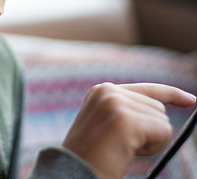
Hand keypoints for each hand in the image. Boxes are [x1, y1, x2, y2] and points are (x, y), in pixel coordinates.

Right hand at [62, 82, 195, 178]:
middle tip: (121, 147)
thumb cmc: (92, 158)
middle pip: (157, 107)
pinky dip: (153, 146)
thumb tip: (162, 109)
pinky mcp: (125, 119)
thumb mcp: (107, 126)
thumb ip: (128, 111)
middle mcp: (108, 90)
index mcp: (101, 91)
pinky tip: (127, 152)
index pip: (147, 88)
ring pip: (161, 119)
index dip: (171, 94)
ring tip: (120, 150)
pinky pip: (163, 130)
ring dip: (150, 140)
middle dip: (149, 131)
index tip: (191, 99)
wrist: (72, 174)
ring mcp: (115, 102)